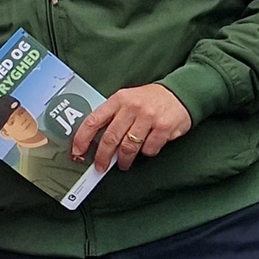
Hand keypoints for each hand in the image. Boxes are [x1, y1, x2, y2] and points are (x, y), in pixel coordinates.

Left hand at [70, 82, 192, 172]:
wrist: (181, 92)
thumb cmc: (150, 100)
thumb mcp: (127, 100)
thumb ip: (112, 116)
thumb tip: (94, 142)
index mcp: (118, 100)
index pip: (93, 121)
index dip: (81, 139)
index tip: (77, 152)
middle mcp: (132, 107)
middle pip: (110, 138)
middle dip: (102, 157)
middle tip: (100, 166)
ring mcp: (148, 117)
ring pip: (128, 147)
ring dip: (124, 160)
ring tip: (123, 163)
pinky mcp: (163, 127)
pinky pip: (148, 149)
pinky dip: (146, 152)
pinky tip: (147, 147)